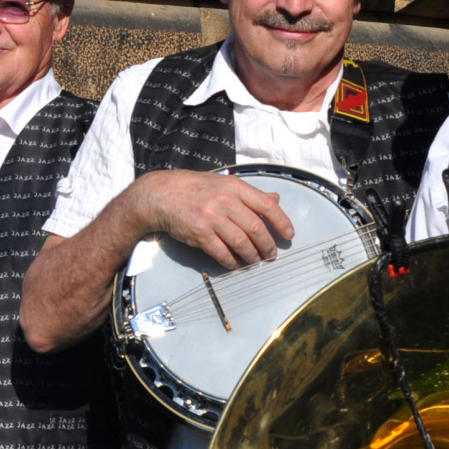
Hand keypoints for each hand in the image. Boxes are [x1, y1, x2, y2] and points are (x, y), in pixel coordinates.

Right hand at [131, 170, 293, 268]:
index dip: (281, 222)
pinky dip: (232, 262)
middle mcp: (224, 201)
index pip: (267, 205)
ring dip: (252, 256)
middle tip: (271, 255)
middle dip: (268, 246)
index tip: (289, 235)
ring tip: (256, 261)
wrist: (159, 195)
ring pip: (241, 243)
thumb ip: (249, 194)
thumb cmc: (192, 188)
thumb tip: (275, 200)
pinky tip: (236, 265)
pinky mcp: (199, 233)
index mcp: (233, 187)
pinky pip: (222, 252)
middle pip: (257, 228)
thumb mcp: (222, 183)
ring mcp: (211, 218)